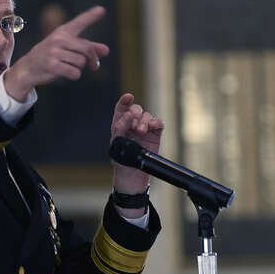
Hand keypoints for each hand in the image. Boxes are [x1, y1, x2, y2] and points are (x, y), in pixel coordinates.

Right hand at [4, 6, 109, 100]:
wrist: (29, 67)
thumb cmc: (52, 56)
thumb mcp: (69, 49)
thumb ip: (88, 49)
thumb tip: (106, 50)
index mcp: (63, 32)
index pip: (80, 22)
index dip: (91, 16)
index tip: (102, 9)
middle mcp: (59, 39)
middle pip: (87, 48)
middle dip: (93, 59)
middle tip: (94, 66)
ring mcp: (54, 51)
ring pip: (81, 62)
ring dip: (79, 68)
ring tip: (69, 66)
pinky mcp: (52, 65)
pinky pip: (74, 72)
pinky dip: (74, 75)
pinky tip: (65, 73)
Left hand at [110, 93, 164, 207]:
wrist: (133, 175)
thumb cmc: (121, 161)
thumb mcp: (116, 144)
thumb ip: (120, 128)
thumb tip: (127, 116)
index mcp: (120, 125)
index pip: (121, 108)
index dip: (124, 101)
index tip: (128, 97)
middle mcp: (132, 124)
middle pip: (136, 109)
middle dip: (135, 112)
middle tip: (134, 123)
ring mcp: (145, 129)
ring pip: (147, 116)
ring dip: (144, 120)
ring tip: (141, 131)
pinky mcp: (155, 135)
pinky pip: (158, 123)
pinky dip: (156, 122)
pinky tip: (153, 126)